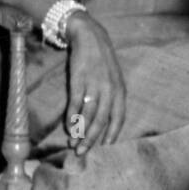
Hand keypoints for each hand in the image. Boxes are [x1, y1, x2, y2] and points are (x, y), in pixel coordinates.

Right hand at [64, 13, 126, 155]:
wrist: (90, 37)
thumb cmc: (102, 62)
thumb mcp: (114, 79)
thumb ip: (112, 98)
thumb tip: (105, 121)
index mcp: (120, 91)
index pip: (119, 118)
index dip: (112, 134)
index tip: (106, 148)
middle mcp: (110, 90)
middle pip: (102, 120)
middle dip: (92, 139)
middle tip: (82, 152)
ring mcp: (94, 85)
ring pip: (88, 115)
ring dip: (79, 131)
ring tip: (73, 144)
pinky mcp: (79, 80)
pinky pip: (75, 103)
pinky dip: (71, 117)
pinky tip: (68, 127)